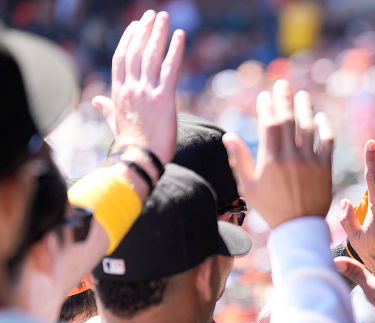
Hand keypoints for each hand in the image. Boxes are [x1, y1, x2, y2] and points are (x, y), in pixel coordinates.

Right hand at [92, 10, 184, 163]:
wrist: (138, 159)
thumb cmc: (129, 145)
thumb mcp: (115, 123)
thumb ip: (107, 109)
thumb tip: (98, 103)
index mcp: (119, 91)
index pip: (122, 58)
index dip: (129, 40)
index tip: (136, 26)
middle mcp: (131, 87)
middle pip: (136, 51)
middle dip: (145, 30)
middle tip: (153, 14)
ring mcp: (146, 92)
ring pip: (151, 55)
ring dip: (158, 33)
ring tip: (164, 17)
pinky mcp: (164, 99)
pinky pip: (170, 69)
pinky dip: (175, 50)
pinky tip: (180, 35)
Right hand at [222, 80, 333, 228]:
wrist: (299, 228)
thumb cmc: (270, 209)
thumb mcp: (248, 187)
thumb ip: (239, 159)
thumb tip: (229, 135)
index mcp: (270, 160)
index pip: (268, 124)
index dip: (266, 107)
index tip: (264, 97)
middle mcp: (291, 157)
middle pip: (288, 119)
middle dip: (284, 99)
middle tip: (282, 84)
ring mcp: (310, 162)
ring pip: (308, 127)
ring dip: (305, 108)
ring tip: (302, 95)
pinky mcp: (325, 168)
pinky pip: (327, 142)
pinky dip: (325, 128)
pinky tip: (320, 118)